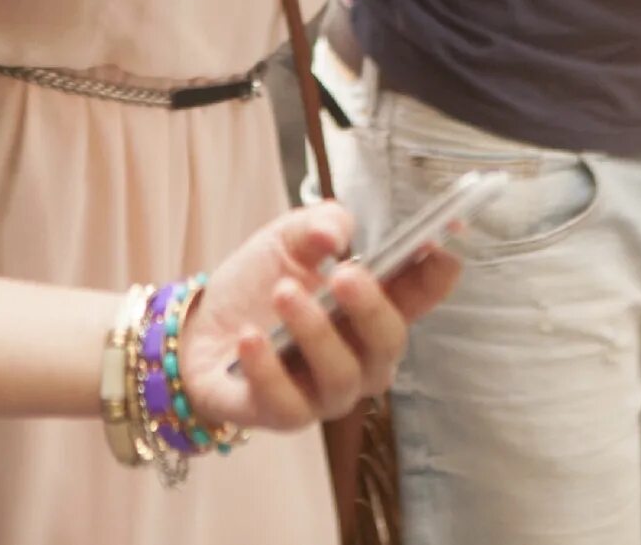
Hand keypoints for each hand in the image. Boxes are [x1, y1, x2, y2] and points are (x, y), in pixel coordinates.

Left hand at [175, 203, 460, 431]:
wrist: (201, 326)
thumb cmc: (260, 284)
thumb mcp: (289, 239)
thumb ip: (319, 225)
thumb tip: (335, 234)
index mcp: (372, 310)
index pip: (419, 297)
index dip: (436, 274)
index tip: (439, 245)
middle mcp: (361, 358)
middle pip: (388, 344)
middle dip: (370, 308)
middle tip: (343, 274)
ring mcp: (324, 393)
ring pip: (342, 377)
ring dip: (315, 332)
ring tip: (284, 292)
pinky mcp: (280, 414)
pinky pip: (287, 405)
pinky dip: (269, 370)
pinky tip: (250, 337)